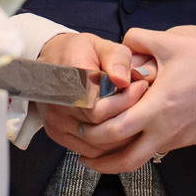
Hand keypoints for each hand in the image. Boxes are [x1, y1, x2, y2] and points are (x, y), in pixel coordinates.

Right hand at [36, 32, 148, 156]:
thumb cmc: (79, 52)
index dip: (124, 101)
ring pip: (96, 143)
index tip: (141, 87)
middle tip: (144, 104)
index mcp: (69, 80)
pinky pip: (90, 150)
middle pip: (99, 127)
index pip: (98, 107)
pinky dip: (109, 145)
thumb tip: (123, 80)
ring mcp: (57, 122)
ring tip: (137, 117)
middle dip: (127, 117)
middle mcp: (59, 105)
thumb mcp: (100, 45)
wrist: (52, 60)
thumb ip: (116, 58)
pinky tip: (124, 131)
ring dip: (122, 136)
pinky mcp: (58, 134)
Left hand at [79, 28, 195, 173]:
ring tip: (101, 153)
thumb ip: (137, 40)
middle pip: (125, 161)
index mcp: (159, 107)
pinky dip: (141, 148)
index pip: (115, 131)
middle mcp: (168, 130)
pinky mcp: (190, 140)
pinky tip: (133, 136)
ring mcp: (180, 139)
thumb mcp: (170, 42)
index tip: (78, 127)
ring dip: (118, 160)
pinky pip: (159, 149)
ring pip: (142, 160)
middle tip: (81, 152)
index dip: (92, 134)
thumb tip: (118, 46)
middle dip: (99, 161)